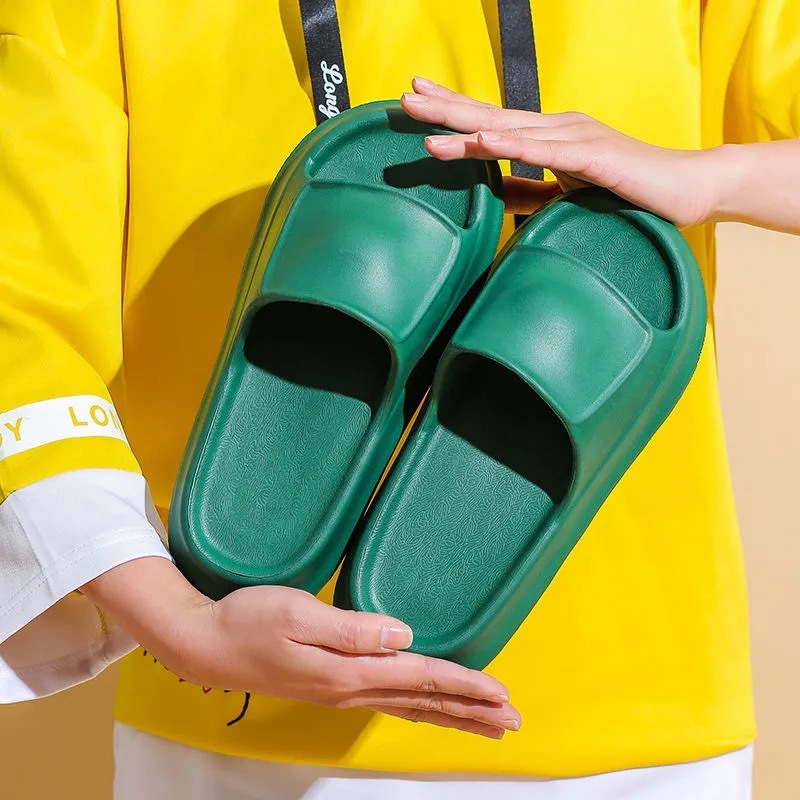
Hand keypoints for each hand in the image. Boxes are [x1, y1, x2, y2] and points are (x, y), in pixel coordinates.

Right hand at [84, 558, 519, 738]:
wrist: (203, 644)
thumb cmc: (246, 621)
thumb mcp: (296, 613)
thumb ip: (352, 629)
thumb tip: (403, 635)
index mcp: (347, 672)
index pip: (420, 679)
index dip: (464, 686)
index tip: (501, 695)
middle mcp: (349, 689)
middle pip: (423, 702)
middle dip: (471, 711)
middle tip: (511, 720)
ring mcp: (339, 693)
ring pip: (409, 707)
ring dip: (452, 714)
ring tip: (485, 722)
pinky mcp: (330, 687)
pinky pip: (390, 702)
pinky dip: (421, 706)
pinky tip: (428, 706)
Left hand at [402, 76, 725, 227]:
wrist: (688, 189)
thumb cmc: (628, 190)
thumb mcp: (564, 191)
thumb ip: (527, 189)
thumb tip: (488, 191)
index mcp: (549, 135)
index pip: (492, 119)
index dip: (454, 109)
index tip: (418, 99)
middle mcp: (558, 127)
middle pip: (492, 114)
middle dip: (445, 107)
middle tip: (404, 98)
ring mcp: (576, 137)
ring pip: (511, 131)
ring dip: (466, 128)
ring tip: (426, 125)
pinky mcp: (595, 156)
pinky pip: (547, 152)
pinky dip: (513, 145)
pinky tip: (484, 139)